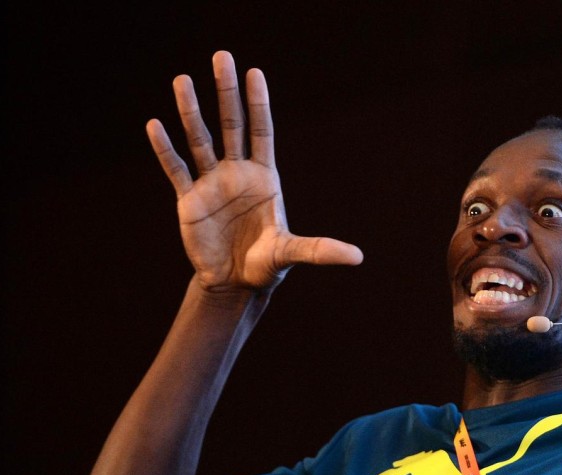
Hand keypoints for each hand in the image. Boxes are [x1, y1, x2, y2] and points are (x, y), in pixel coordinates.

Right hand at [146, 51, 362, 292]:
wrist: (234, 284)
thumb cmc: (266, 265)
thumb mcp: (292, 254)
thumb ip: (320, 250)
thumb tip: (358, 257)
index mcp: (264, 178)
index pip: (261, 131)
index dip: (258, 103)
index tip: (254, 73)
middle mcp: (237, 173)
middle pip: (231, 124)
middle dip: (226, 91)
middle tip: (222, 56)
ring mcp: (212, 184)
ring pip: (200, 139)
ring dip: (190, 110)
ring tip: (182, 79)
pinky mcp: (189, 200)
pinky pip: (177, 169)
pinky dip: (166, 148)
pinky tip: (155, 124)